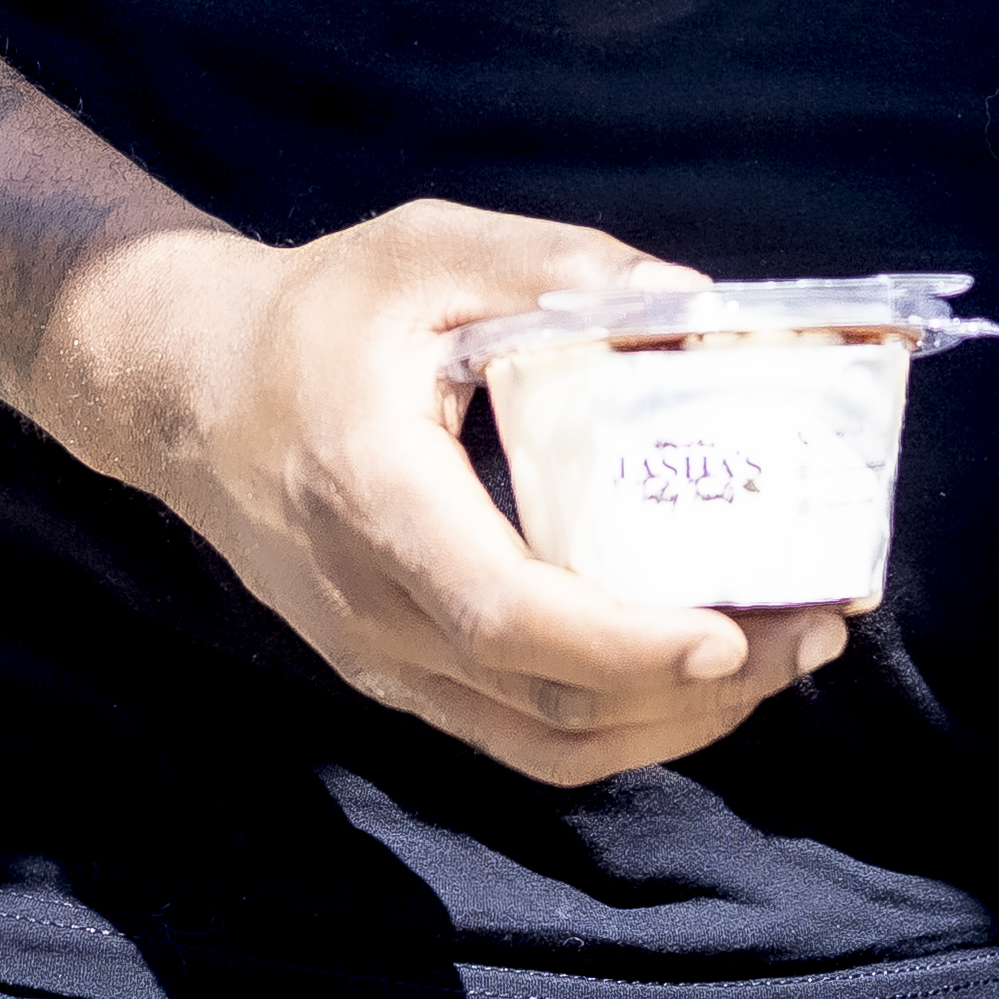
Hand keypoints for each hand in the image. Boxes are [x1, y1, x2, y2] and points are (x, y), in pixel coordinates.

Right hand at [60, 199, 843, 789]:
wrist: (184, 391)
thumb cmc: (317, 314)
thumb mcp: (430, 253)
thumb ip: (557, 267)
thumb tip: (699, 303)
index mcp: (375, 497)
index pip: (503, 613)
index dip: (622, 643)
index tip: (727, 633)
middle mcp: (372, 609)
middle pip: (545, 704)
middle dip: (696, 689)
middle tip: (813, 627)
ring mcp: (379, 660)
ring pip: (541, 745)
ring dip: (674, 723)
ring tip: (782, 655)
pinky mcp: (395, 674)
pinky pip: (517, 736)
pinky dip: (621, 724)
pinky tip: (700, 674)